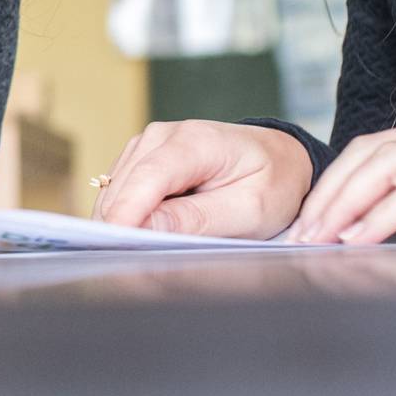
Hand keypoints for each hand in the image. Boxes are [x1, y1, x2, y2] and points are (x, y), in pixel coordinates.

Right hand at [90, 120, 312, 239]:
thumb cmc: (271, 182)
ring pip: (115, 193)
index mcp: (195, 141)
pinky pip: (120, 192)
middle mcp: (163, 135)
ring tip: (165, 240)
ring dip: (129, 222)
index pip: (147, 179)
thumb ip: (197, 219)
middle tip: (155, 260)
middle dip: (128, 227)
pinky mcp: (140, 156)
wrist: (279, 156)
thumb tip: (144, 228)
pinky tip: (159, 225)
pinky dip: (132, 214)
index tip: (118, 249)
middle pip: (123, 189)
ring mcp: (148, 143)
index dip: (127, 216)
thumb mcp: (248, 210)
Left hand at [285, 116, 395, 244]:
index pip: (385, 147)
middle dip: (329, 192)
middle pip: (372, 150)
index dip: (344, 180)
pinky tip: (360, 241)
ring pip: (386, 164)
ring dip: (343, 204)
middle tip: (300, 234)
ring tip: (317, 241)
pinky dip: (382, 215)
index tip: (318, 220)